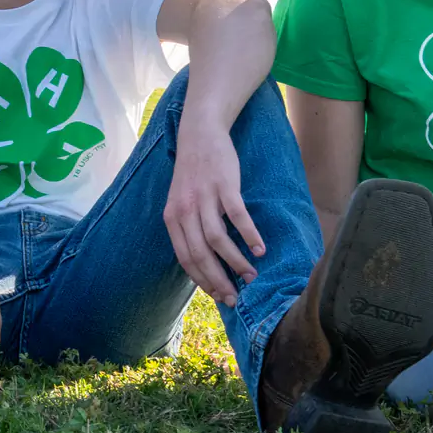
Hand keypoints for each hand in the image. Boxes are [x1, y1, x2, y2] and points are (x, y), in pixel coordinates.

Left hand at [162, 126, 264, 305]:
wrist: (200, 135)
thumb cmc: (193, 174)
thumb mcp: (181, 202)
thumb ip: (188, 228)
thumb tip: (204, 262)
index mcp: (172, 218)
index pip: (185, 258)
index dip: (202, 280)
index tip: (219, 295)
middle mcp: (185, 210)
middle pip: (201, 254)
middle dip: (219, 279)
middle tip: (236, 297)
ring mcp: (204, 197)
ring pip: (217, 240)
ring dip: (235, 262)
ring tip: (251, 276)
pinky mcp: (224, 185)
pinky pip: (237, 216)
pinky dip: (249, 235)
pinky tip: (260, 249)